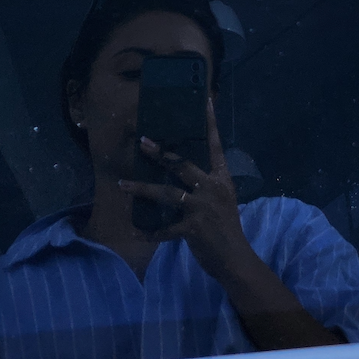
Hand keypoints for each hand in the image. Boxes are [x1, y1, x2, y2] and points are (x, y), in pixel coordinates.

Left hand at [119, 101, 250, 282]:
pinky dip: (149, 232)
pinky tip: (135, 232)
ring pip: (166, 193)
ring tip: (122, 185)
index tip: (205, 100)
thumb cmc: (228, 227)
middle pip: (182, 165)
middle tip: (143, 141)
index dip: (209, 123)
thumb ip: (206, 184)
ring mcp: (201, 207)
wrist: (235, 258)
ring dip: (142, 189)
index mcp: (221, 179)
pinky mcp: (192, 228)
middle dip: (160, 153)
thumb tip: (184, 172)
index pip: (215, 145)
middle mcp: (211, 188)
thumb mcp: (223, 199)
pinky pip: (164, 229)